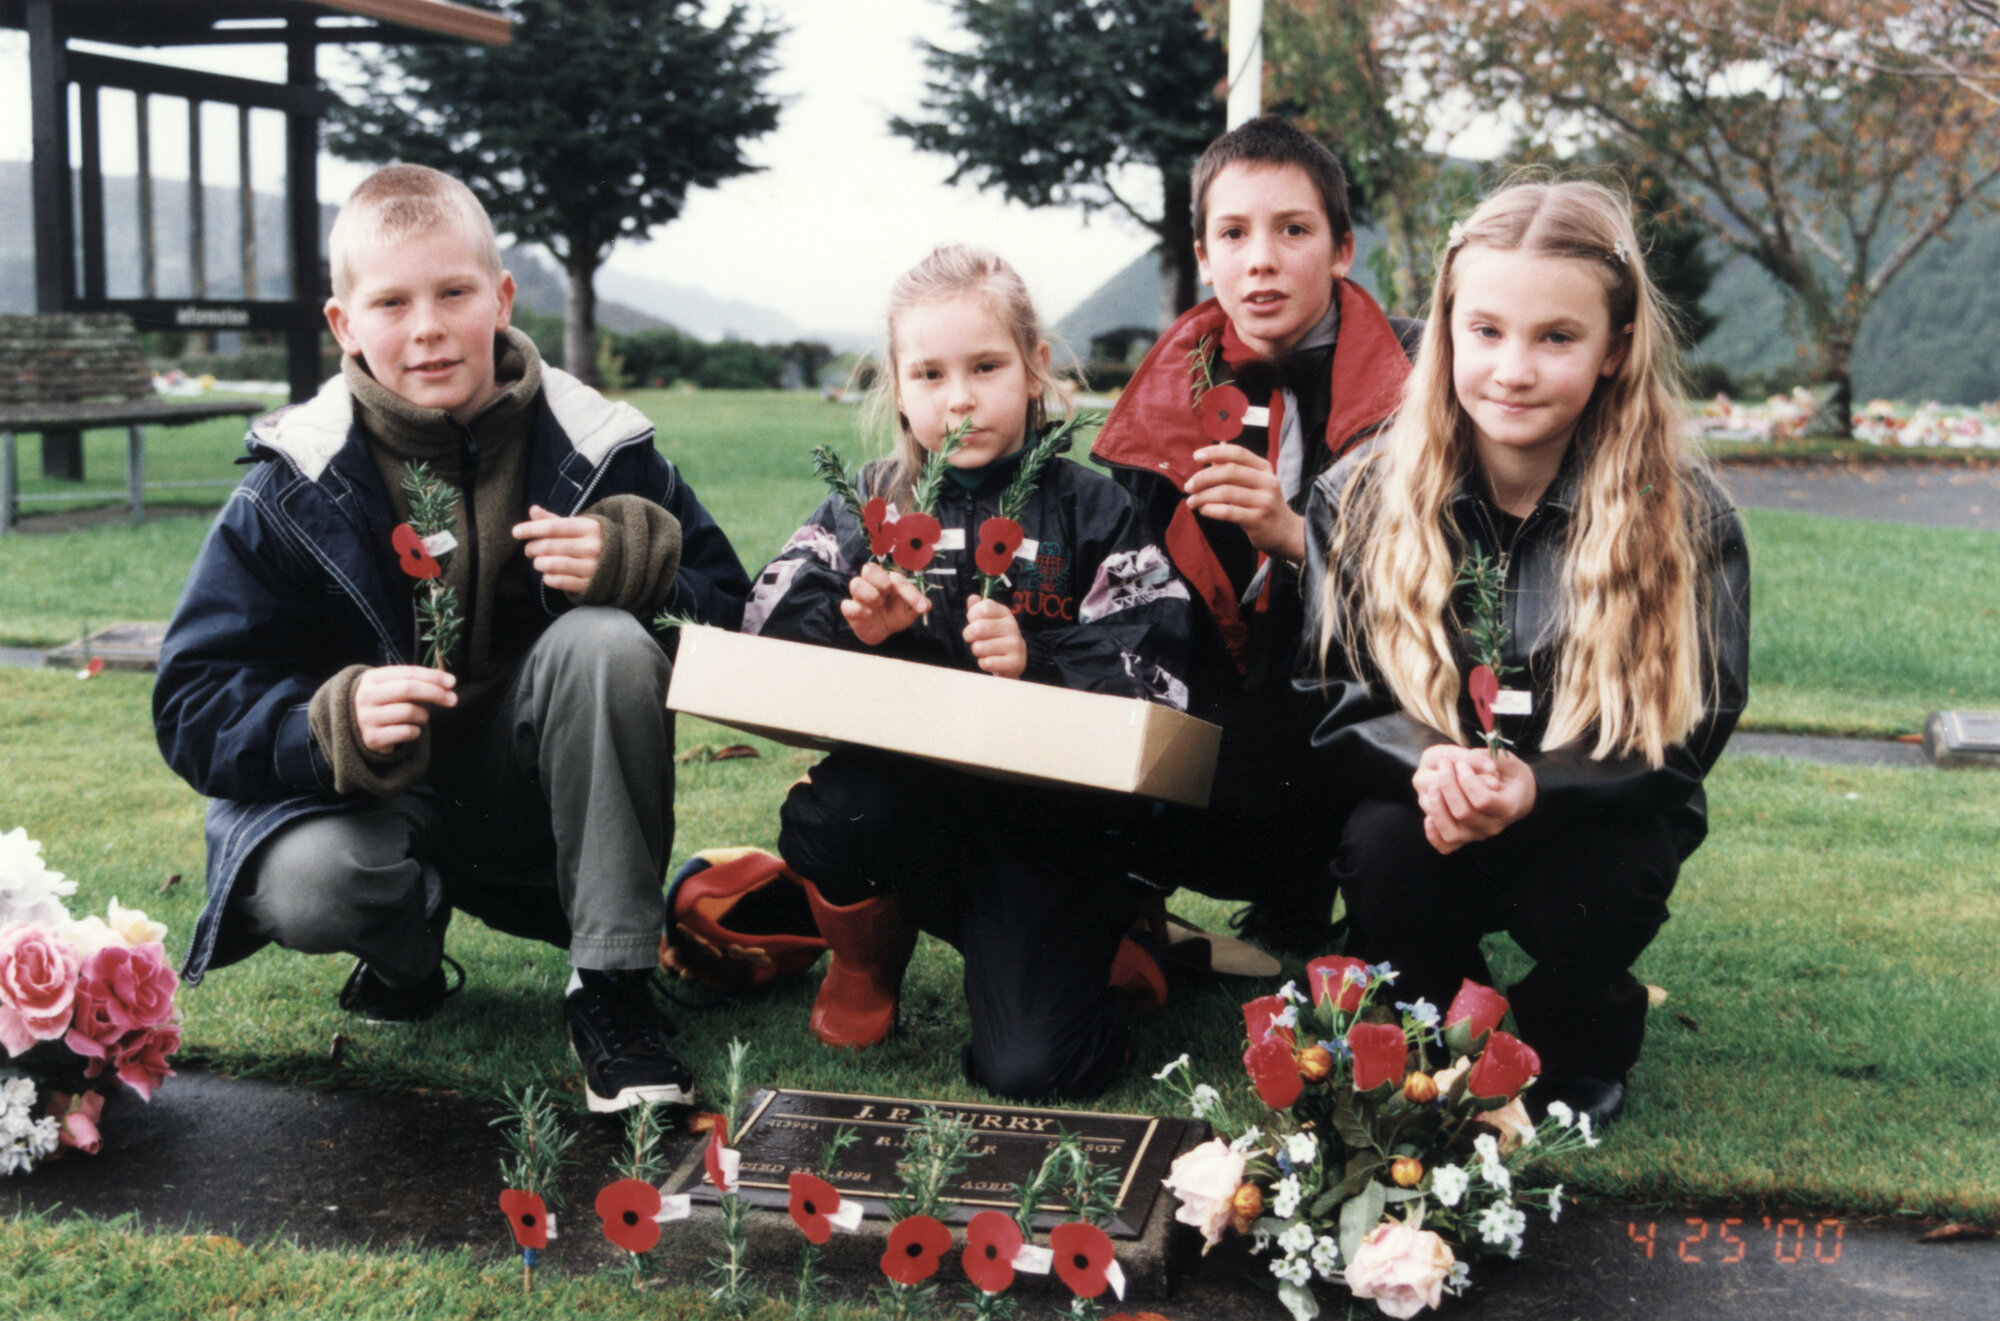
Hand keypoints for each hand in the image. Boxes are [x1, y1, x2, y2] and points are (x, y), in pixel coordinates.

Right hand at [353, 665, 455, 753]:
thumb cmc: (386, 703)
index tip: (452, 682)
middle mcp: (366, 696)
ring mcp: (366, 718)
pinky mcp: (372, 738)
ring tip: (420, 717)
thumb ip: (417, 683)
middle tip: (453, 699)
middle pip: (408, 689)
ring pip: (410, 712)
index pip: (408, 673)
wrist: (358, 728)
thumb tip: (447, 682)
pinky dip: (416, 731)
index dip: (432, 676)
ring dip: (423, 716)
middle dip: (435, 693)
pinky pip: (407, 732)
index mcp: (372, 678)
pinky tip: (410, 730)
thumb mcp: (394, 688)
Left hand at [513, 504, 601, 593]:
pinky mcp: (590, 584)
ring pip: (552, 564)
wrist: (626, 564)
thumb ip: (555, 520)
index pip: (553, 527)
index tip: (516, 532)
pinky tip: (548, 574)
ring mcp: (592, 567)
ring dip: (538, 563)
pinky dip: (548, 578)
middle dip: (532, 548)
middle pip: (549, 546)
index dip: (531, 529)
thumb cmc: (595, 541)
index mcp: (590, 527)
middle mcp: (592, 546)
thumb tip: (532, 510)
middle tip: (529, 549)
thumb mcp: (580, 526)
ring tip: (538, 562)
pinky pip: (559, 581)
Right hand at [840, 561, 929, 644]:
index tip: (920, 606)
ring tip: (877, 605)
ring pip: (855, 583)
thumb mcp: (909, 612)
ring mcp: (859, 596)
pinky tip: (868, 613)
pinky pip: (846, 605)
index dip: (909, 591)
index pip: (896, 577)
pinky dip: (857, 608)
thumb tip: (926, 604)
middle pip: (869, 568)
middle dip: (880, 581)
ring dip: (869, 594)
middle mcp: (872, 584)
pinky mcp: (850, 610)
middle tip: (887, 594)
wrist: (882, 633)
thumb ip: (918, 606)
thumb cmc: (895, 616)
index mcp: (888, 580)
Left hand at [962, 595, 1025, 678]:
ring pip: (979, 648)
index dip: (972, 615)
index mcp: (1004, 612)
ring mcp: (1015, 644)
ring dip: (977, 651)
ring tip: (985, 650)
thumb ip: (978, 608)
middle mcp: (1012, 626)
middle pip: (978, 628)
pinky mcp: (1015, 662)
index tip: (973, 621)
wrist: (1014, 658)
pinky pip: (987, 663)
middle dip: (969, 635)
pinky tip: (992, 660)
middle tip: (973, 639)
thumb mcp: (987, 619)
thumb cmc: (994, 636)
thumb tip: (972, 598)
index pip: (984, 608)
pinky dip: (983, 663)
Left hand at [1185, 443, 1306, 562]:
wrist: (1286, 533)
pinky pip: (1229, 512)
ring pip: (1226, 492)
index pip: (1237, 453)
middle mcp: (1267, 482)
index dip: (1215, 452)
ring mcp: (1264, 501)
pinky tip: (1203, 510)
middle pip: (1229, 471)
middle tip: (1188, 487)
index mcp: (1264, 468)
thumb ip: (1236, 470)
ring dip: (1203, 496)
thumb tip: (1211, 460)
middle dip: (1203, 478)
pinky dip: (1211, 509)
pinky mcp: (1258, 520)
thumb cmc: (1263, 505)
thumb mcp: (1256, 483)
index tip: (1196, 456)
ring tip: (1192, 502)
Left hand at [1413, 743, 1536, 854]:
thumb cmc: (1509, 772)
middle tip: (1445, 765)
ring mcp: (1477, 834)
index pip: (1483, 800)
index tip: (1460, 764)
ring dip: (1438, 809)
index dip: (1467, 781)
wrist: (1515, 790)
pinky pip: (1446, 846)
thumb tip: (1483, 769)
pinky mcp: (1463, 836)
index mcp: (1509, 807)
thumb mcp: (1505, 758)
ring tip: (1434, 786)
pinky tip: (1429, 817)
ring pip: (1452, 833)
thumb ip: (1487, 759)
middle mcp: (1493, 825)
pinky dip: (1434, 835)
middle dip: (1449, 786)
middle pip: (1463, 814)